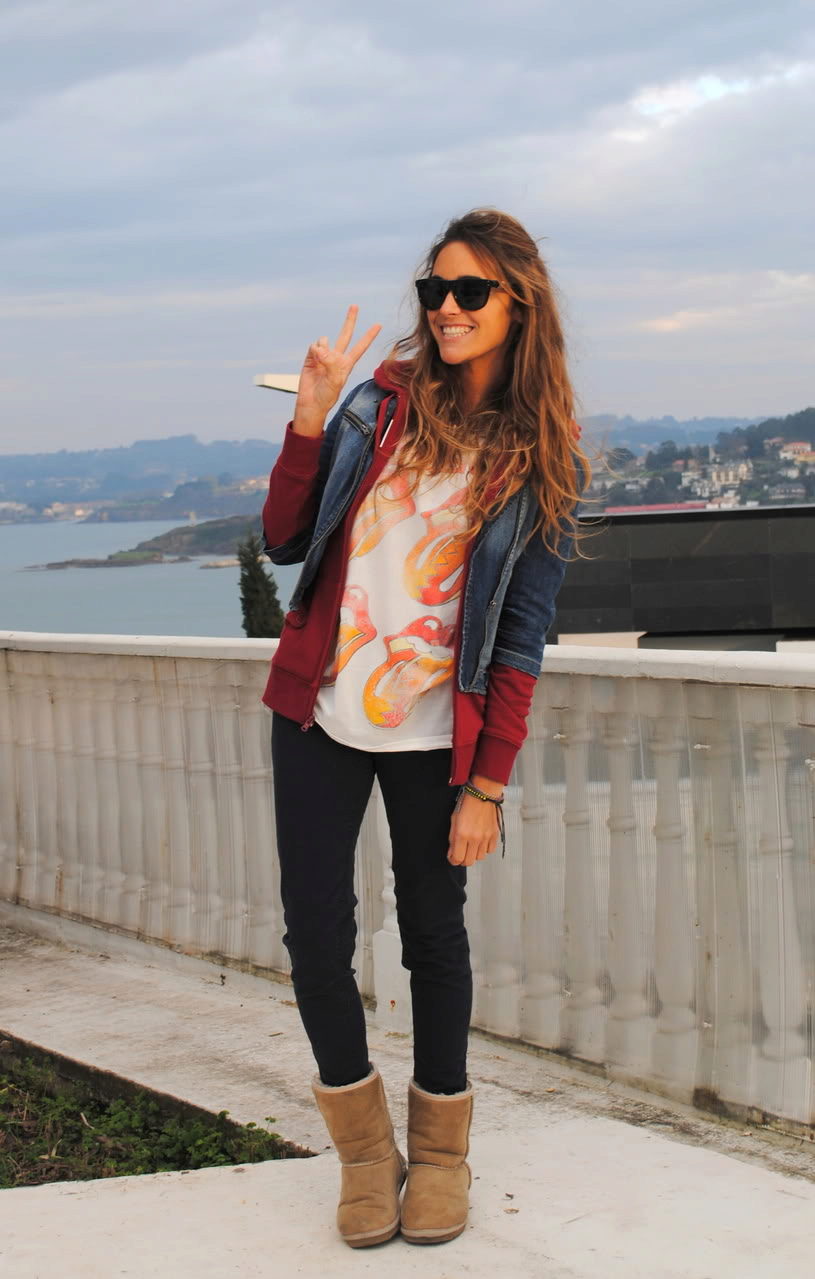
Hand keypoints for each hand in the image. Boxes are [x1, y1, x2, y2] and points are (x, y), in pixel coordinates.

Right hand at [293, 305, 381, 435]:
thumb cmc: (326, 395)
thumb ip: (331, 363)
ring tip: (321, 361)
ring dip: (323, 348)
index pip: (360, 347)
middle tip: (355, 306)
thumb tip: (322, 348)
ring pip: (324, 340)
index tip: (379, 325)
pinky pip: (314, 345)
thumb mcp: (335, 381)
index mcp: (347, 363)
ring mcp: (324, 355)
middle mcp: (336, 357)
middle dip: (350, 320)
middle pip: (345, 334)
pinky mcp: (312, 356)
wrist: (311, 402)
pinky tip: (314, 360)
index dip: (369, 336)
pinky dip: (314, 351)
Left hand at [447, 790, 499, 866]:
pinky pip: (490, 850)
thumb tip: (452, 852)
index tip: (452, 857)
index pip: (457, 859)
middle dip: (463, 859)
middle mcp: (475, 838)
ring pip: (480, 858)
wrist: (482, 794)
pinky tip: (481, 842)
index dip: (453, 860)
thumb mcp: (454, 820)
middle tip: (461, 852)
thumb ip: (452, 838)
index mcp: (462, 834)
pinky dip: (485, 849)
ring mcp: (486, 837)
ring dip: (474, 854)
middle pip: (469, 861)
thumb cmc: (467, 803)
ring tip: (471, 845)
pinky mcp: (494, 835)